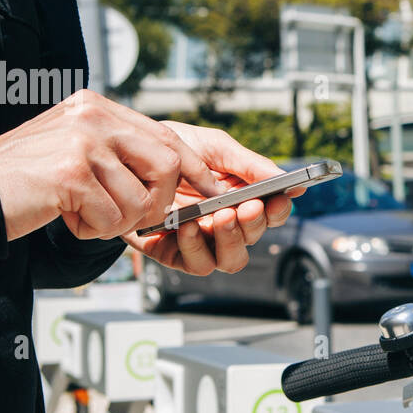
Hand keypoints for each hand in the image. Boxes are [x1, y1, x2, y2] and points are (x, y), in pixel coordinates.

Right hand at [0, 90, 221, 241]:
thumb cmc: (27, 182)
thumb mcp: (75, 151)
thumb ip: (117, 152)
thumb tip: (173, 174)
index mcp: (97, 107)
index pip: (166, 135)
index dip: (195, 169)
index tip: (214, 192)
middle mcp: (93, 116)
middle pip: (168, 163)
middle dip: (158, 201)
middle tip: (127, 215)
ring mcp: (82, 141)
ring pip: (140, 198)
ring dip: (116, 221)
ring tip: (81, 213)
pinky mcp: (70, 173)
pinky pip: (111, 216)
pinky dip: (93, 229)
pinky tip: (66, 217)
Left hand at [120, 121, 301, 276]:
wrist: (124, 158)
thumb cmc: (171, 150)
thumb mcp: (213, 148)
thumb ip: (249, 164)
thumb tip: (289, 182)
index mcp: (241, 197)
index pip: (272, 213)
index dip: (278, 210)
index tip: (277, 198)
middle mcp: (225, 224)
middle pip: (254, 237)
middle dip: (253, 223)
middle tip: (247, 206)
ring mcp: (202, 241)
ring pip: (232, 260)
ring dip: (231, 241)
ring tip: (220, 216)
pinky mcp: (174, 253)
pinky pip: (197, 264)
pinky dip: (196, 248)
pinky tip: (188, 226)